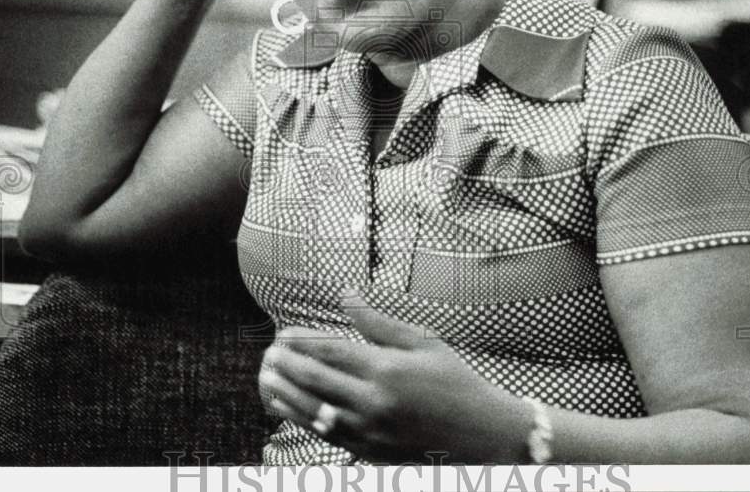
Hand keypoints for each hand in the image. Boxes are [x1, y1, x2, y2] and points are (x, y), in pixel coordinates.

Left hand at [259, 290, 532, 463]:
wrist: (482, 435)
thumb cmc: (455, 381)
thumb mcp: (423, 343)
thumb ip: (379, 323)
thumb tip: (348, 296)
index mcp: (387, 370)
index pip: (332, 353)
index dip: (303, 342)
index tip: (282, 334)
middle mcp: (374, 403)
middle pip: (317, 381)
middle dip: (288, 366)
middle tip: (267, 354)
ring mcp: (370, 432)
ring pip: (315, 411)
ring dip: (286, 394)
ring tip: (266, 379)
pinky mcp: (371, 453)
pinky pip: (327, 435)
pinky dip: (303, 420)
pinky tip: (288, 408)